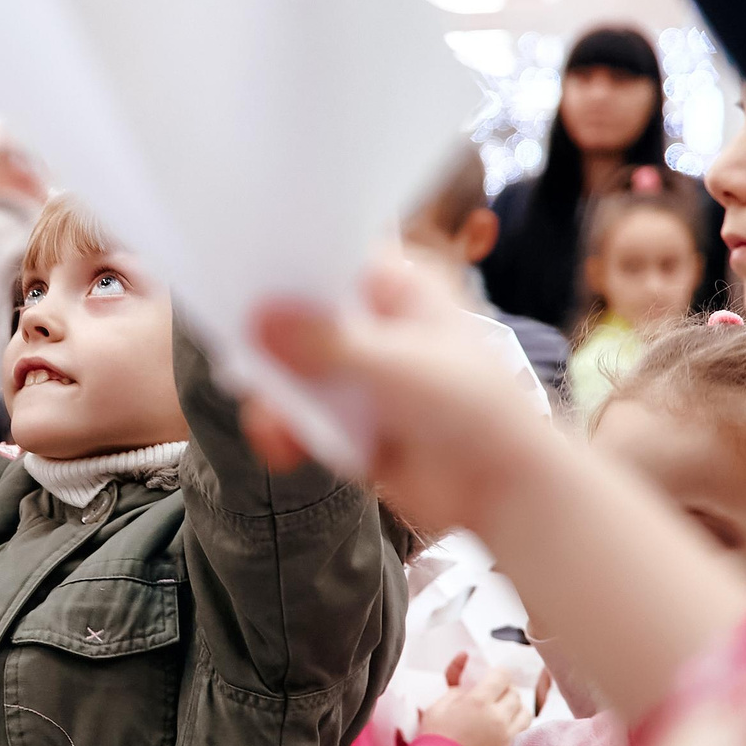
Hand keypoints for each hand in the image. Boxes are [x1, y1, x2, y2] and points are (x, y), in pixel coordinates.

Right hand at [247, 256, 550, 533]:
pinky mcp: (351, 419)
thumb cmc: (471, 407)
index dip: (285, 265)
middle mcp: (376, 324)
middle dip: (269, 343)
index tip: (240, 279)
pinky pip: (302, 415)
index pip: (329, 257)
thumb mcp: (396, 366)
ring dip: (275, 397)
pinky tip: (284, 448)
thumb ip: (327, 344)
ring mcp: (361, 373)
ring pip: (295, 370)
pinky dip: (288, 429)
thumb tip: (259, 320)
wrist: (504, 489)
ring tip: (270, 428)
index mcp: (398, 286)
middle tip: (243, 365)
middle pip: (301, 316)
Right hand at [419, 653, 529, 745]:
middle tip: (494, 696)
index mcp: (478, 702)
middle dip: (505, 691)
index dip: (497, 674)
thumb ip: (456, 689)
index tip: (491, 678)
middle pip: (515, 694)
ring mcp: (507, 737)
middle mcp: (498, 717)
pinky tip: (503, 730)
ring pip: (525, 713)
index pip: (502, 675)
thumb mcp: (437, 707)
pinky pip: (524, 733)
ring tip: (503, 713)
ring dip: (515, 709)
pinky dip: (517, 727)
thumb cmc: (434, 740)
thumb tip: (469, 682)